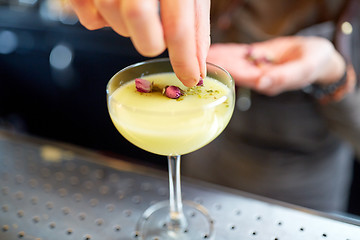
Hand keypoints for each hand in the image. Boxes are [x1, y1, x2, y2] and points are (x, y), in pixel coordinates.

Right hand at [69, 0, 209, 86]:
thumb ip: (195, 23)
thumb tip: (198, 62)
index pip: (180, 27)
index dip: (186, 59)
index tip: (191, 79)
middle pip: (147, 40)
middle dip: (153, 42)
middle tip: (154, 23)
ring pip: (118, 30)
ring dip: (127, 25)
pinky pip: (91, 22)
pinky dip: (103, 17)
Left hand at [207, 36, 345, 95]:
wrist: (317, 56)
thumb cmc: (315, 64)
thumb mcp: (303, 70)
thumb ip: (283, 78)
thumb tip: (261, 84)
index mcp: (267, 83)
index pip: (242, 77)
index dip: (225, 72)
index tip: (208, 69)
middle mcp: (257, 77)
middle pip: (232, 71)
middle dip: (215, 66)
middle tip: (193, 61)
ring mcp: (255, 67)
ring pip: (232, 62)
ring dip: (216, 58)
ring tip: (197, 54)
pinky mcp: (256, 57)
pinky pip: (239, 53)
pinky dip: (226, 51)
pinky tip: (213, 49)